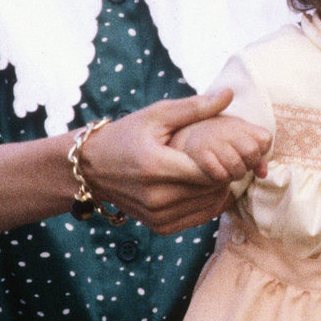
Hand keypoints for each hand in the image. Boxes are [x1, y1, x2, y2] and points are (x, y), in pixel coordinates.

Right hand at [79, 89, 249, 233]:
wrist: (92, 167)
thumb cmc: (126, 135)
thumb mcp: (156, 115)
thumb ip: (194, 107)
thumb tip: (229, 93)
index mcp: (155, 167)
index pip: (210, 170)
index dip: (226, 158)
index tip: (225, 146)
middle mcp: (156, 197)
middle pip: (212, 187)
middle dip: (224, 171)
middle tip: (225, 156)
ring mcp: (157, 216)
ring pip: (210, 204)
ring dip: (218, 187)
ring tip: (212, 168)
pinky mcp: (159, 227)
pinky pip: (199, 217)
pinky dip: (208, 201)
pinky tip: (202, 184)